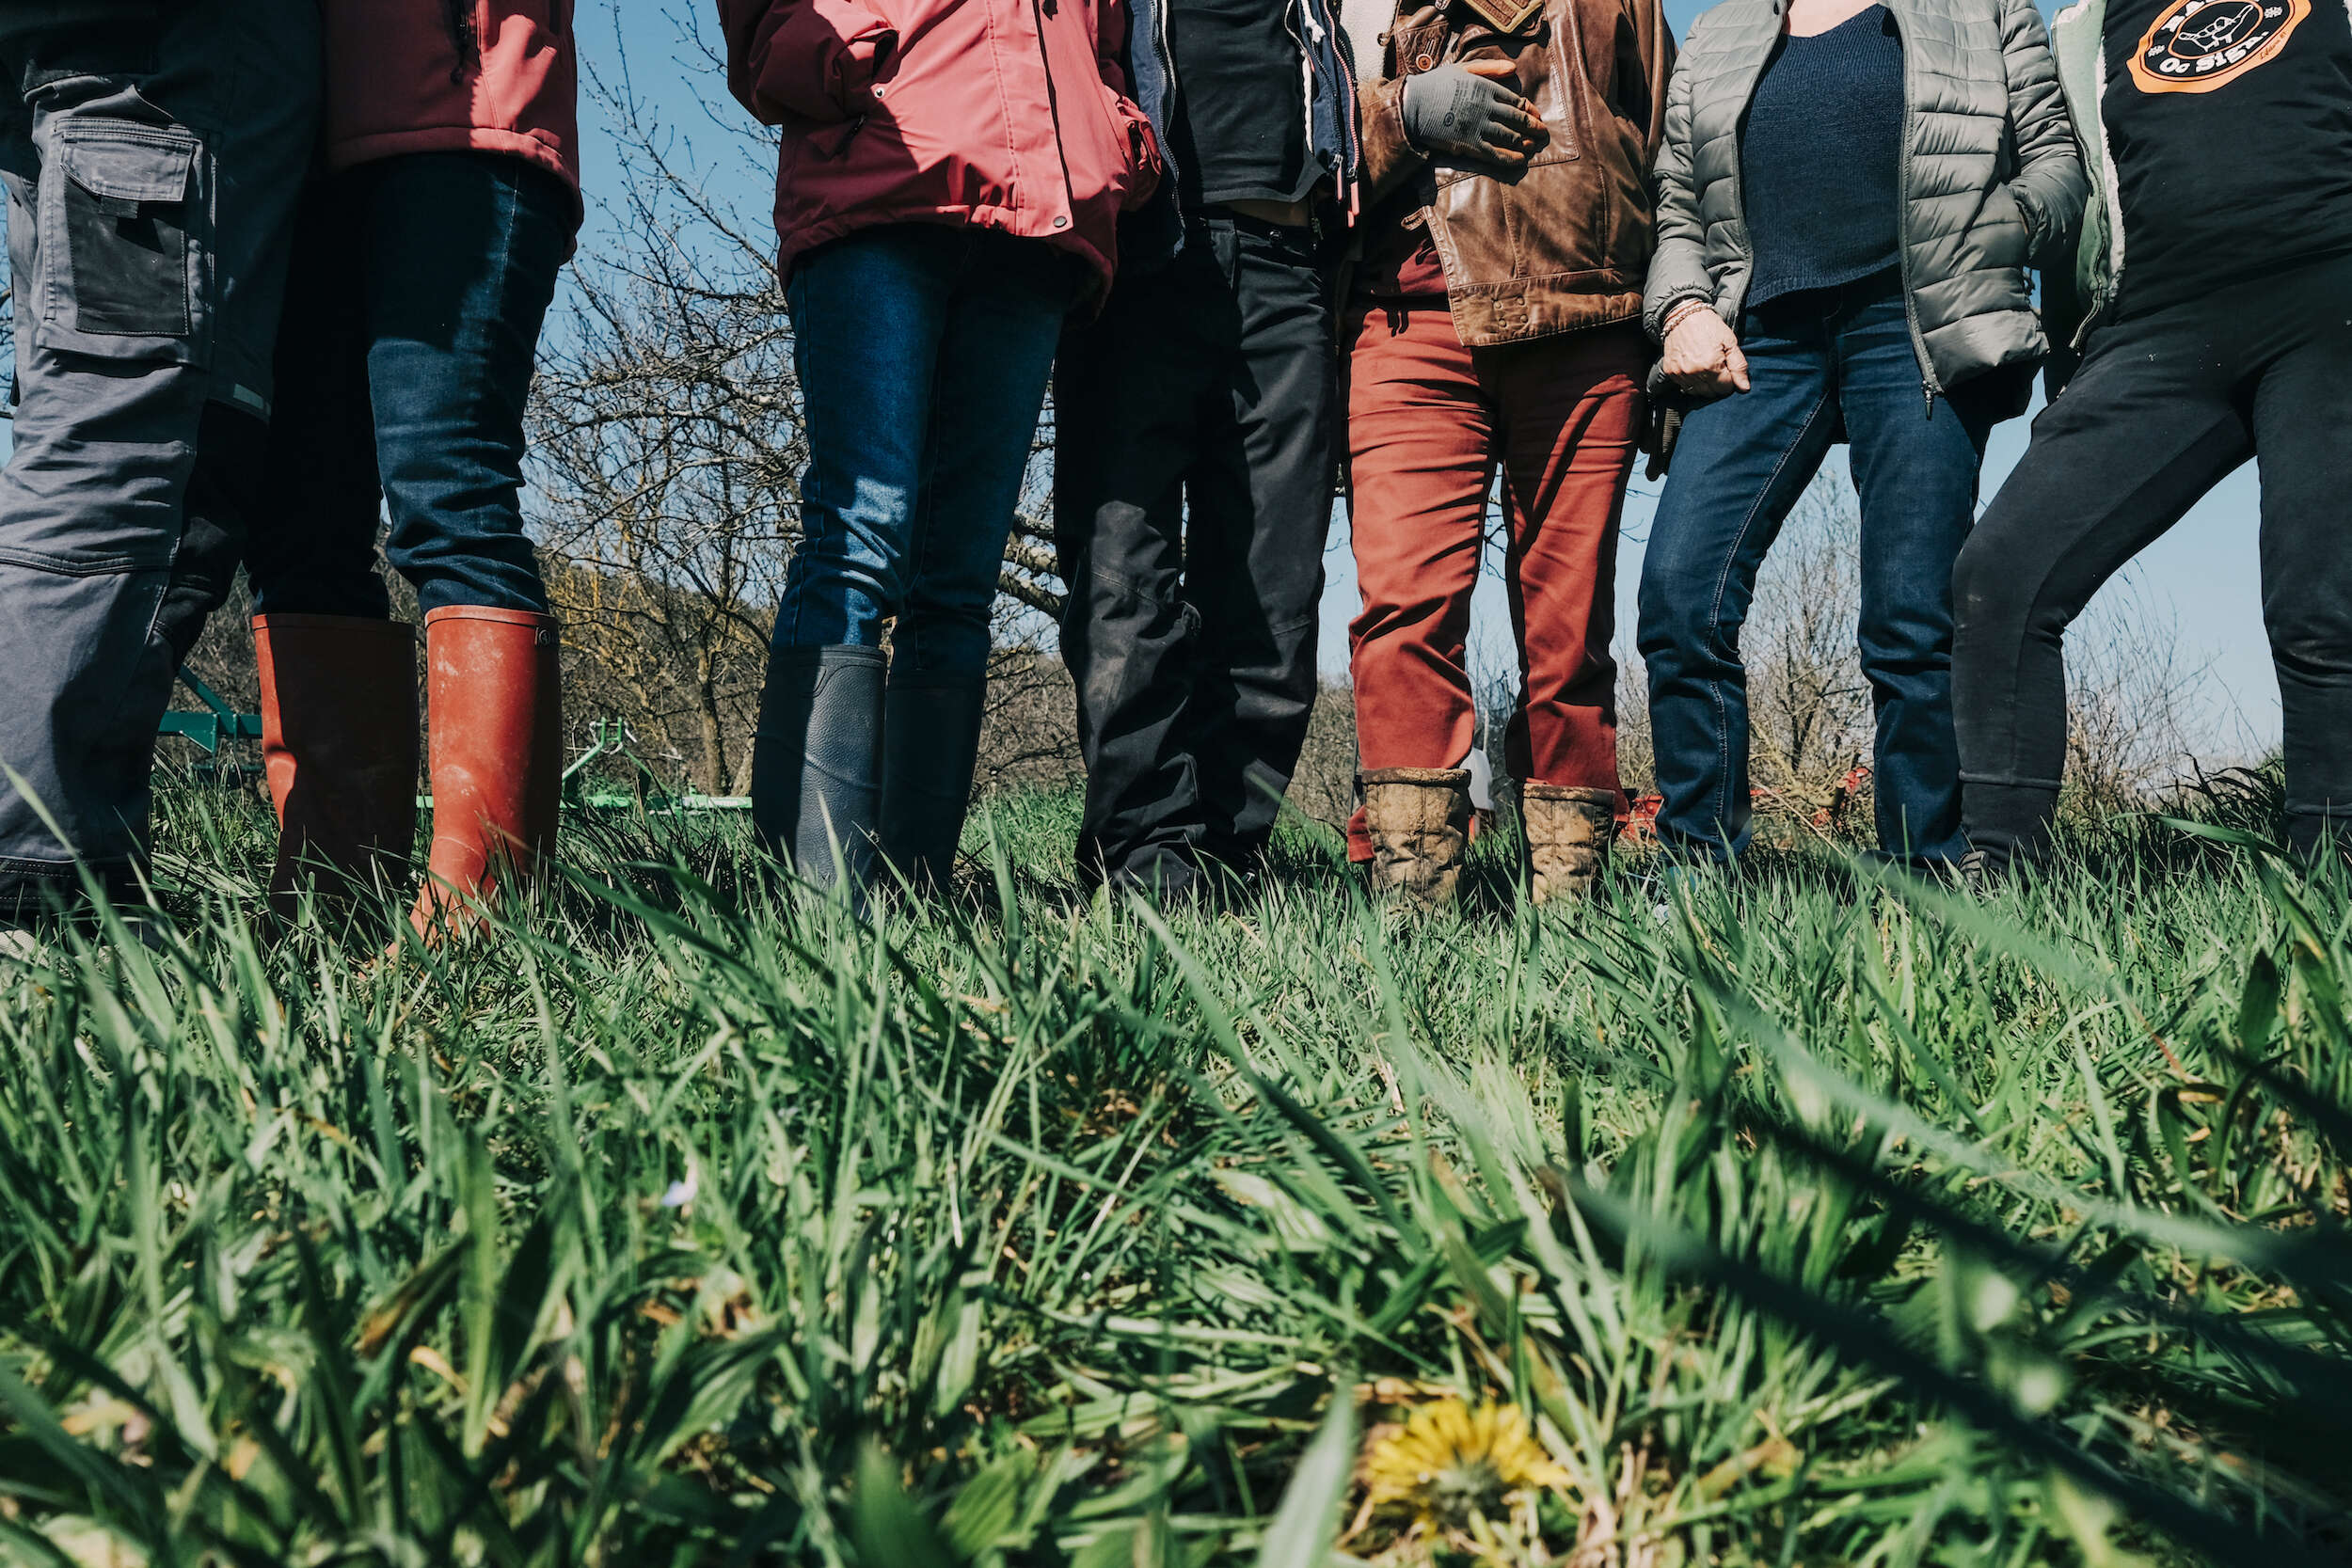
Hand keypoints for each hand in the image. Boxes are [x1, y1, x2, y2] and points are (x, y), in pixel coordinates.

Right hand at [1400, 59, 1547, 169]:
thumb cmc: (1435, 84)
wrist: (1413, 105)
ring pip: (1509, 136)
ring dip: (1525, 142)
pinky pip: (1495, 153)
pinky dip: (1510, 157)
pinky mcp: (1469, 144)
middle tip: (1544, 133)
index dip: (1529, 110)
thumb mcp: (1463, 68)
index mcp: (1486, 88)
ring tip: (1533, 146)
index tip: (1536, 115)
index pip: (1515, 100)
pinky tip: (1520, 160)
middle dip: (1533, 126)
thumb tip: (1513, 68)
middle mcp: (1486, 107)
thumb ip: (1489, 68)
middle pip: (1517, 118)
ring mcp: (1479, 126)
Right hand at [1661, 308, 1749, 395]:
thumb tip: (1744, 389)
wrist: (1682, 315)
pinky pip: (1685, 387)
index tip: (1727, 367)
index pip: (1726, 388)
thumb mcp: (1730, 342)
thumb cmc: (1709, 326)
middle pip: (1712, 393)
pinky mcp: (1671, 372)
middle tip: (1718, 367)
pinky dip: (1692, 382)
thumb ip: (1739, 366)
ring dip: (1705, 385)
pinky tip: (1695, 368)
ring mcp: (1680, 373)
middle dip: (1718, 384)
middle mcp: (1694, 372)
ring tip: (1706, 368)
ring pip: (1698, 393)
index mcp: (1711, 365)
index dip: (1730, 380)